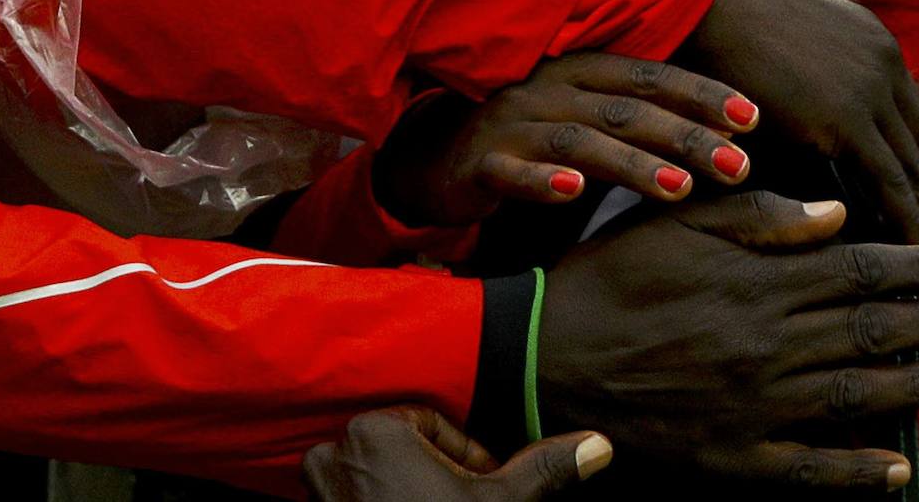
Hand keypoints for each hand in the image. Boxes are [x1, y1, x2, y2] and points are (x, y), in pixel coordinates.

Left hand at [304, 407, 611, 500]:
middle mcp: (335, 452)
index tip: (481, 490)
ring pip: (376, 475)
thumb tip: (599, 446)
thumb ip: (545, 468)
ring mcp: (318, 490)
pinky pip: (352, 501)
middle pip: (402, 450)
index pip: (432, 425)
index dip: (467, 458)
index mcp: (377, 431)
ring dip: (406, 494)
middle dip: (435, 476)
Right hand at [375, 54, 758, 225]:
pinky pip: (512, 171)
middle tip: (739, 166)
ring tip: (679, 189)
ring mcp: (512, 124)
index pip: (650, 77)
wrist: (433, 158)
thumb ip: (637, 121)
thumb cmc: (527, 140)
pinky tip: (571, 192)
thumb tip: (723, 139)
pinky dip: (542, 180)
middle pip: (626, 109)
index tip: (753, 119)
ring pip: (579, 140)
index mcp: (579, 72)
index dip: (701, 95)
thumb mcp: (583, 120)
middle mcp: (548, 89)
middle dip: (686, 136)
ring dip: (631, 162)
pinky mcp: (480, 163)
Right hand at [538, 191, 918, 491]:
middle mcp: (769, 345)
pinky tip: (892, 466)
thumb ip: (758, 215)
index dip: (911, 267)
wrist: (547, 354)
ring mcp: (756, 408)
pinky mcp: (733, 457)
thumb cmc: (609, 277)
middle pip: (869, 331)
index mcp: (758, 282)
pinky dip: (857, 471)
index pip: (856, 270)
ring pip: (856, 396)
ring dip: (911, 385)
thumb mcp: (676, 222)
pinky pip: (811, 470)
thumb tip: (836, 214)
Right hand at [681, 0, 918, 252]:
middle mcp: (883, 64)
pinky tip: (917, 257)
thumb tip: (802, 104)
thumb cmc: (713, 21)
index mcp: (870, 43)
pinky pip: (892, 184)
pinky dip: (910, 224)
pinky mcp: (846, 118)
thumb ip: (803, 76)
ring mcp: (870, 88)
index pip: (912, 121)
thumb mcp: (776, 45)